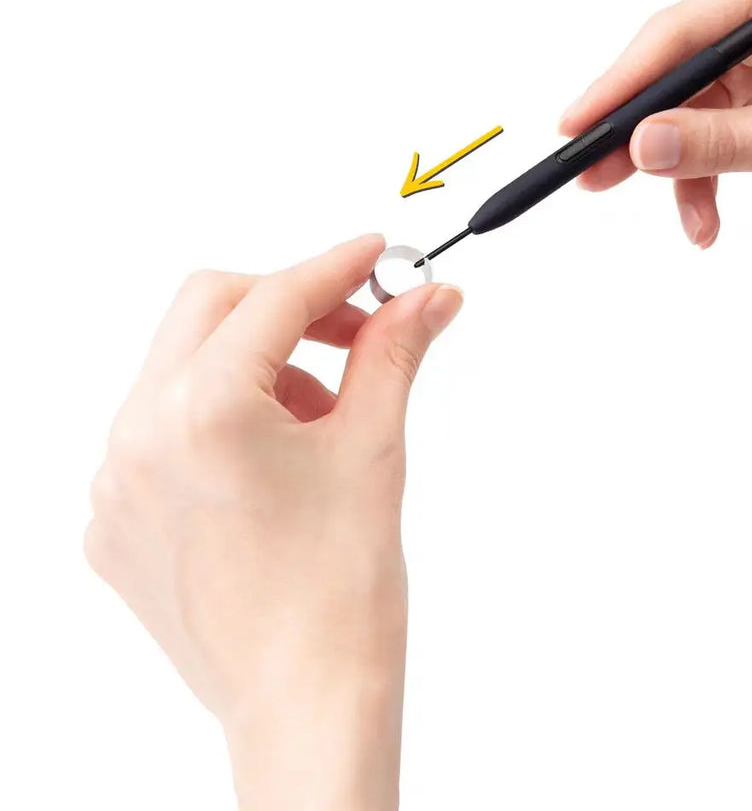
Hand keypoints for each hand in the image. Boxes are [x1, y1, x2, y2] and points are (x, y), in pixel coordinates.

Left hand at [84, 234, 462, 810]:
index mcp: (203, 410)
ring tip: (320, 421)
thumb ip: (394, 352)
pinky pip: (161, 431)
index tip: (376, 255)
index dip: (337, 266)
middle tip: (355, 330)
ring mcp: (117, 482)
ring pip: (183, 368)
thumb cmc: (343, 591)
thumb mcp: (374, 447)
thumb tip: (429, 296)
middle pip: (210, 308)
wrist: (306, 701)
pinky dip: (219, 420)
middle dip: (288, 304)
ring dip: (256, 365)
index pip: (276, 296)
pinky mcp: (116, 521)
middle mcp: (139, 436)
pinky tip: (272, 467)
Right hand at [560, 0, 751, 244]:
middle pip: (667, 76)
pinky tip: (706, 225)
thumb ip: (720, 143)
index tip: (576, 127)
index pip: (676, 35)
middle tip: (587, 176)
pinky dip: (699, 188)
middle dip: (635, 133)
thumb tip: (641, 146)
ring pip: (679, 118)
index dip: (620, 84)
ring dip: (670, 172)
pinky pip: (702, 146)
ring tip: (669, 218)